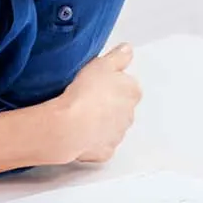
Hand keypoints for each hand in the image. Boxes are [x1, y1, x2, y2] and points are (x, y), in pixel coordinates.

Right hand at [49, 43, 142, 163]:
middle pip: (121, 107)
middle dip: (108, 104)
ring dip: (100, 122)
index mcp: (132, 91)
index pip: (128, 85)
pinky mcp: (105, 151)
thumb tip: (127, 50)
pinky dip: (92, 141)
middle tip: (87, 97)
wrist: (70, 126)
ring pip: (111, 126)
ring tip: (80, 115)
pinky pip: (100, 145)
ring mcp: (118, 134)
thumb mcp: (102, 63)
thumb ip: (118, 56)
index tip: (97, 82)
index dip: (112, 83)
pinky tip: (80, 132)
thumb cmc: (85, 93)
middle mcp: (129, 114)